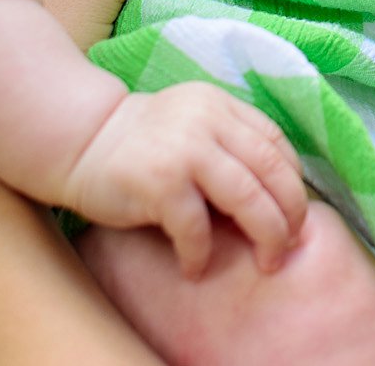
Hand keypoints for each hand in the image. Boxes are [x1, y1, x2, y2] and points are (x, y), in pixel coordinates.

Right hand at [61, 85, 307, 277]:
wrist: (80, 142)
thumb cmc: (142, 145)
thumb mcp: (192, 125)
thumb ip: (229, 145)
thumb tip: (278, 196)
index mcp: (221, 106)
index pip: (276, 142)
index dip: (293, 181)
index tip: (294, 212)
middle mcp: (208, 121)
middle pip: (272, 170)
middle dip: (290, 214)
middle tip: (289, 246)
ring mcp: (184, 150)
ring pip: (247, 198)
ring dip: (265, 236)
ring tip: (265, 262)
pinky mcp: (158, 182)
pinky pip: (196, 227)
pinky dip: (202, 254)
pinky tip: (195, 267)